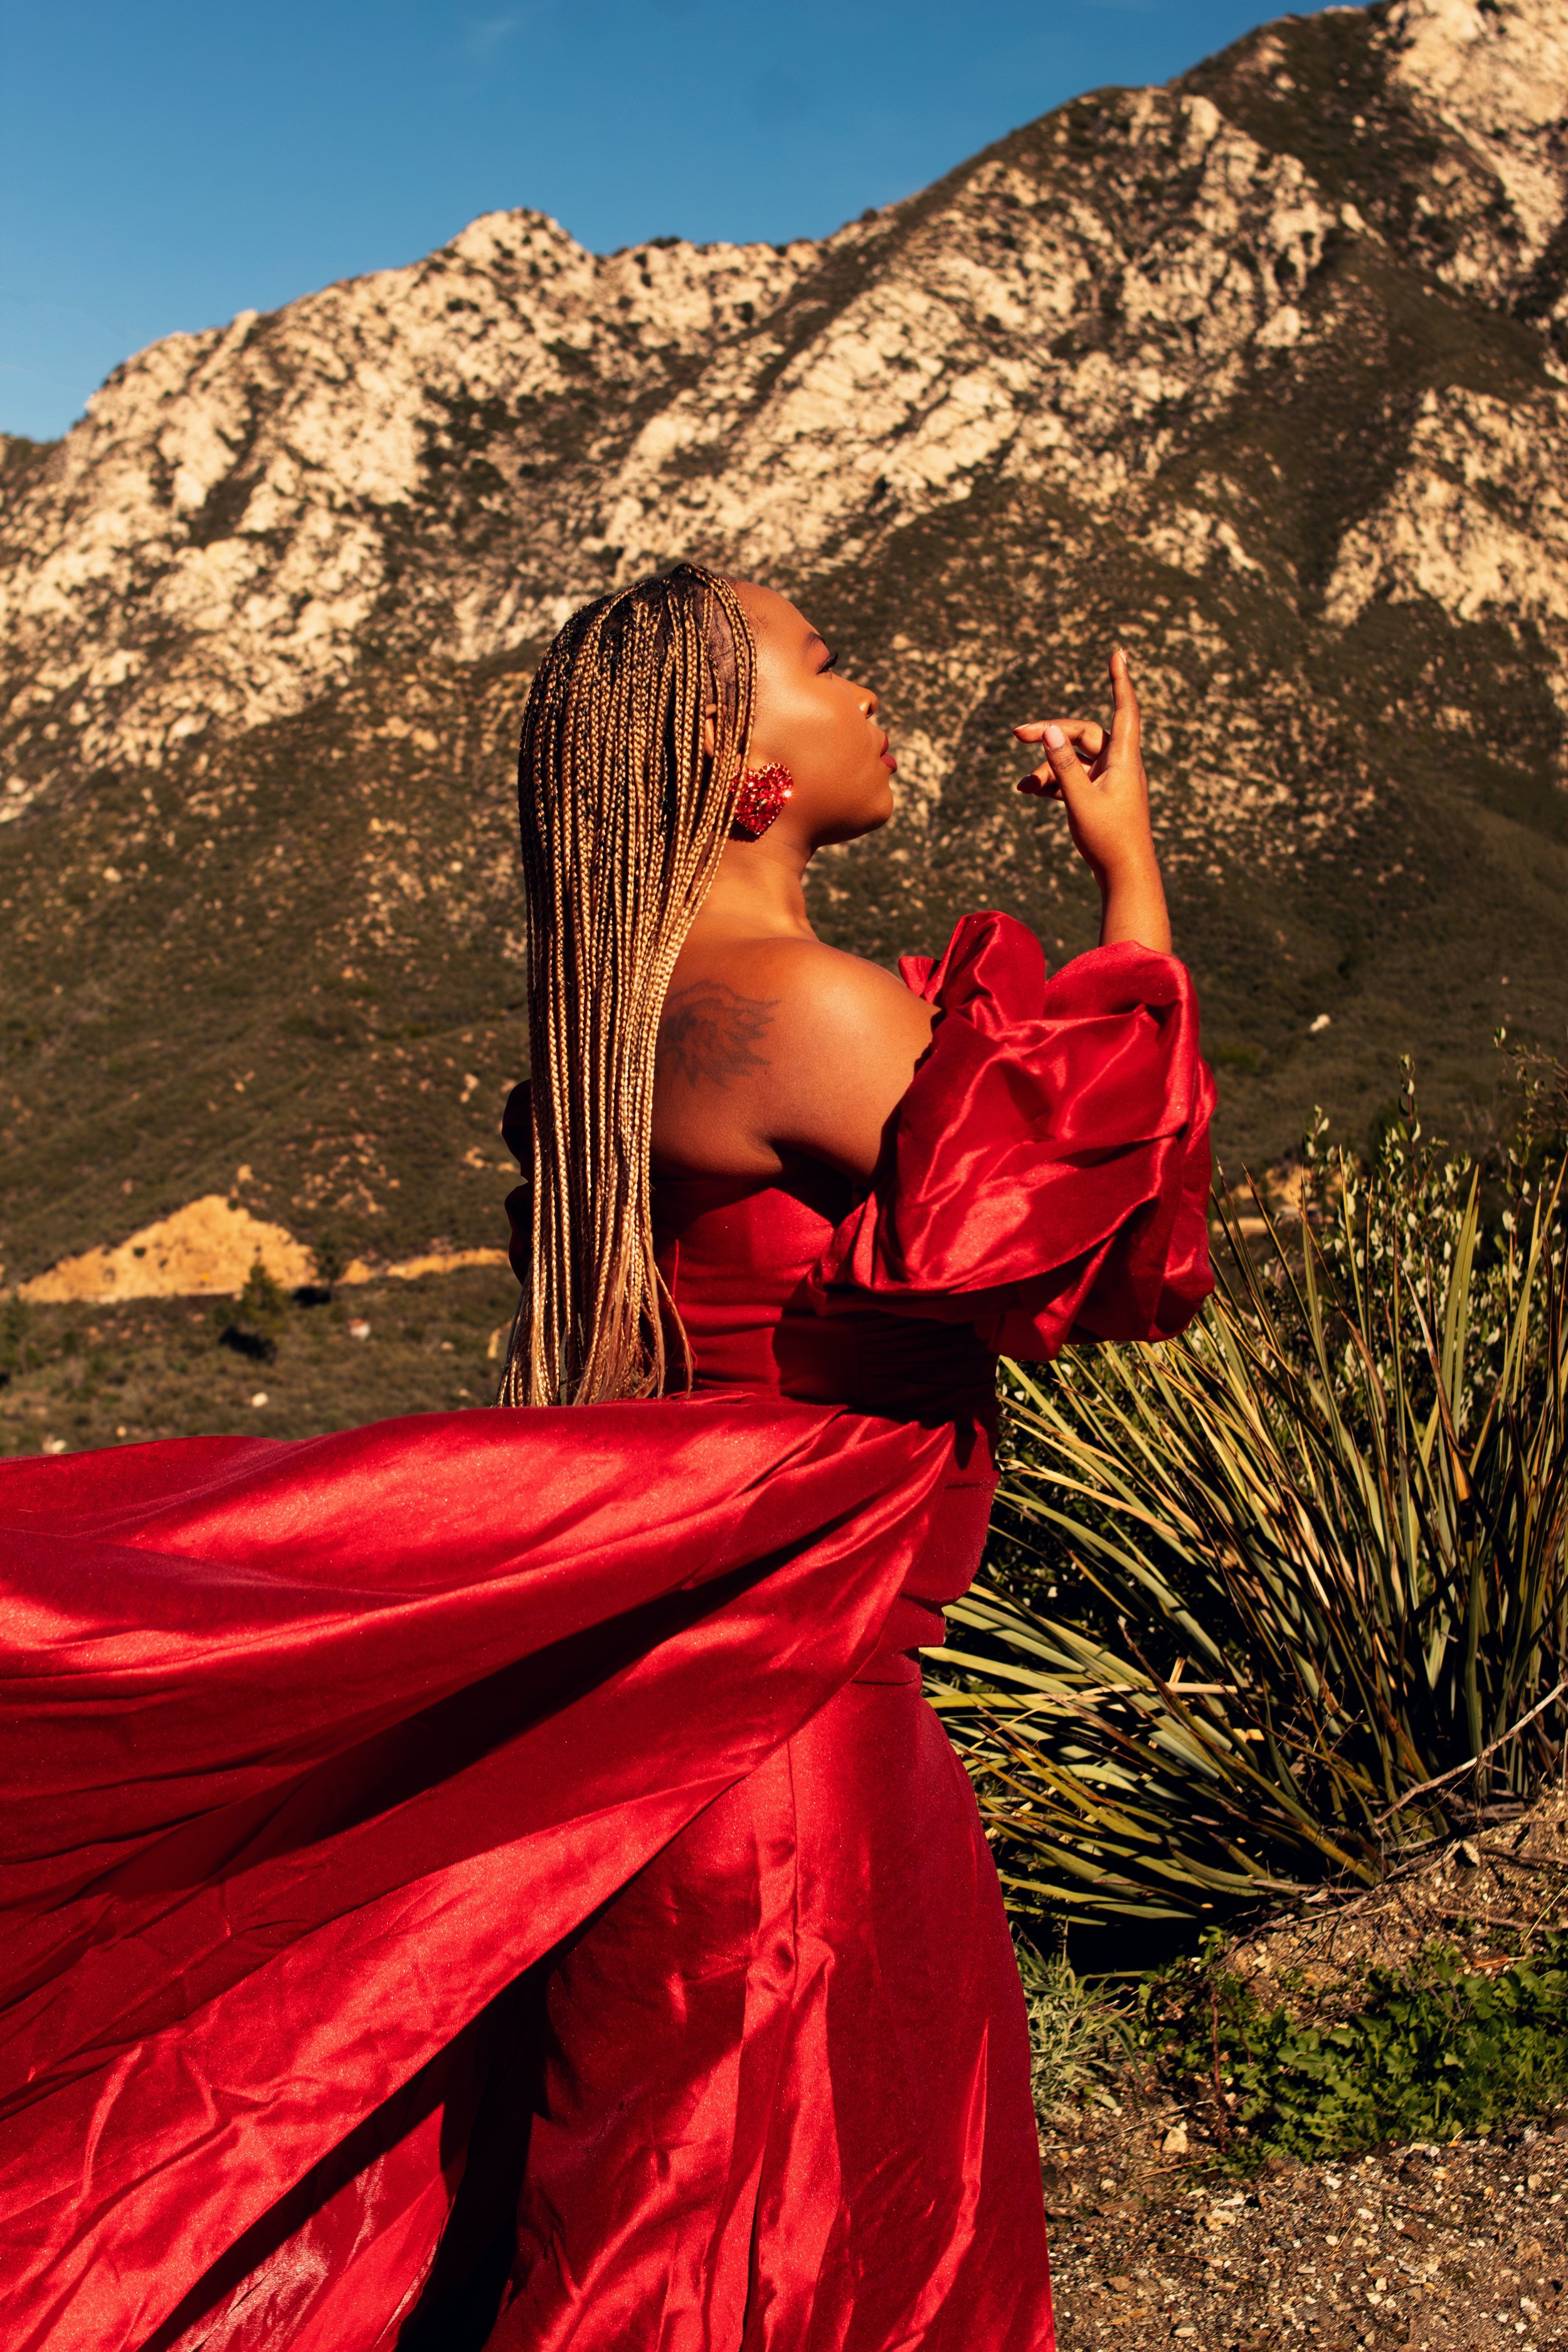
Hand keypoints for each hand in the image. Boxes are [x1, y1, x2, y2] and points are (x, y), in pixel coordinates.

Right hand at [1014, 645, 1153, 886]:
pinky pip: (1074, 778)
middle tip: (1017, 735)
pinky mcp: (1100, 796)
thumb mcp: (1080, 800)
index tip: (1118, 652)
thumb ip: (1062, 766)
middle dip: (1050, 734)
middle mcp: (1119, 765)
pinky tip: (1028, 791)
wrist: (1125, 876)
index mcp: (1123, 759)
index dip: (1120, 679)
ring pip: (1074, 759)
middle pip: (1083, 734)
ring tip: (1022, 786)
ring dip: (1046, 767)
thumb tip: (1050, 731)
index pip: (1124, 708)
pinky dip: (1052, 782)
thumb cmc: (1109, 839)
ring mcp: (1110, 780)